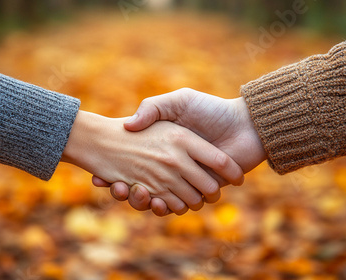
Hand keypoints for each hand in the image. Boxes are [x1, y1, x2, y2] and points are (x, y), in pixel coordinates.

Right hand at [61, 110, 243, 214]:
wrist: (245, 127)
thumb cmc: (212, 110)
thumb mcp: (179, 101)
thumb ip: (153, 107)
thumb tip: (128, 125)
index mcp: (166, 145)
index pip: (134, 161)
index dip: (116, 170)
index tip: (101, 175)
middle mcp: (173, 164)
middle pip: (141, 183)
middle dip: (124, 189)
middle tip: (113, 186)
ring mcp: (185, 179)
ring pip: (155, 197)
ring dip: (139, 201)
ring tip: (130, 192)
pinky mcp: (198, 192)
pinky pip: (175, 206)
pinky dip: (162, 208)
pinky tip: (153, 201)